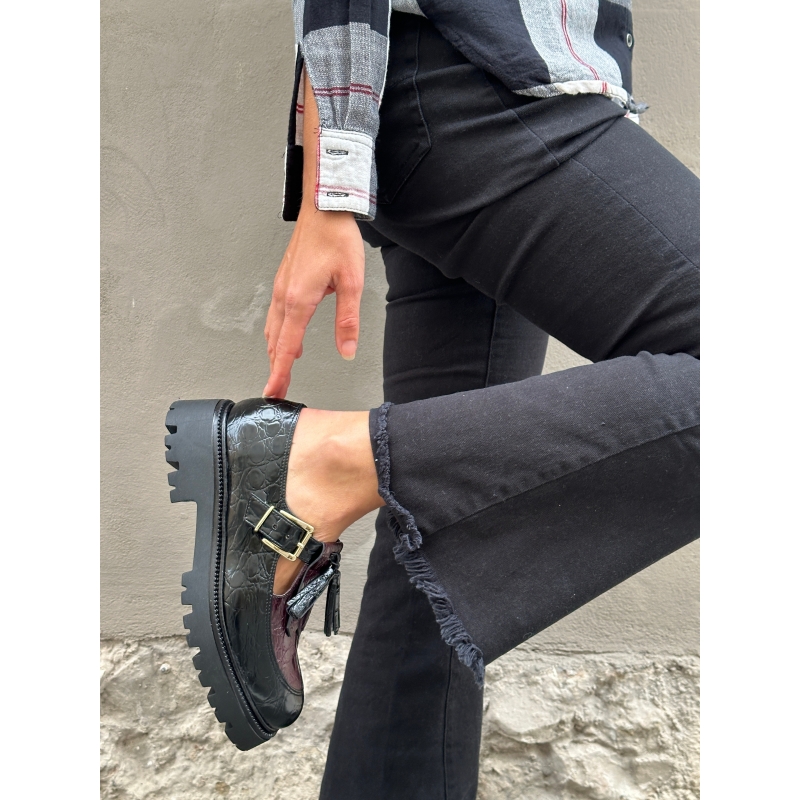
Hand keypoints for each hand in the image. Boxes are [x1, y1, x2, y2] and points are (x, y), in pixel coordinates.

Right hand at [263, 206, 364, 398]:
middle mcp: (284, 296)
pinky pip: (275, 315)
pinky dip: (277, 333)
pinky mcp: (283, 280)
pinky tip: (286, 338)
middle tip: (277, 390)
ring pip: (272, 329)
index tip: (273, 392)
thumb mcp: (351, 282)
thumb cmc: (337, 239)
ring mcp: (280, 288)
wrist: (323, 208)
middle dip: (276, 368)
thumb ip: (347, 321)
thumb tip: (347, 351)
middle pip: (275, 342)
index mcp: (298, 301)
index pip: (287, 347)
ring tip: (280, 370)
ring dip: (275, 351)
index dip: (280, 373)